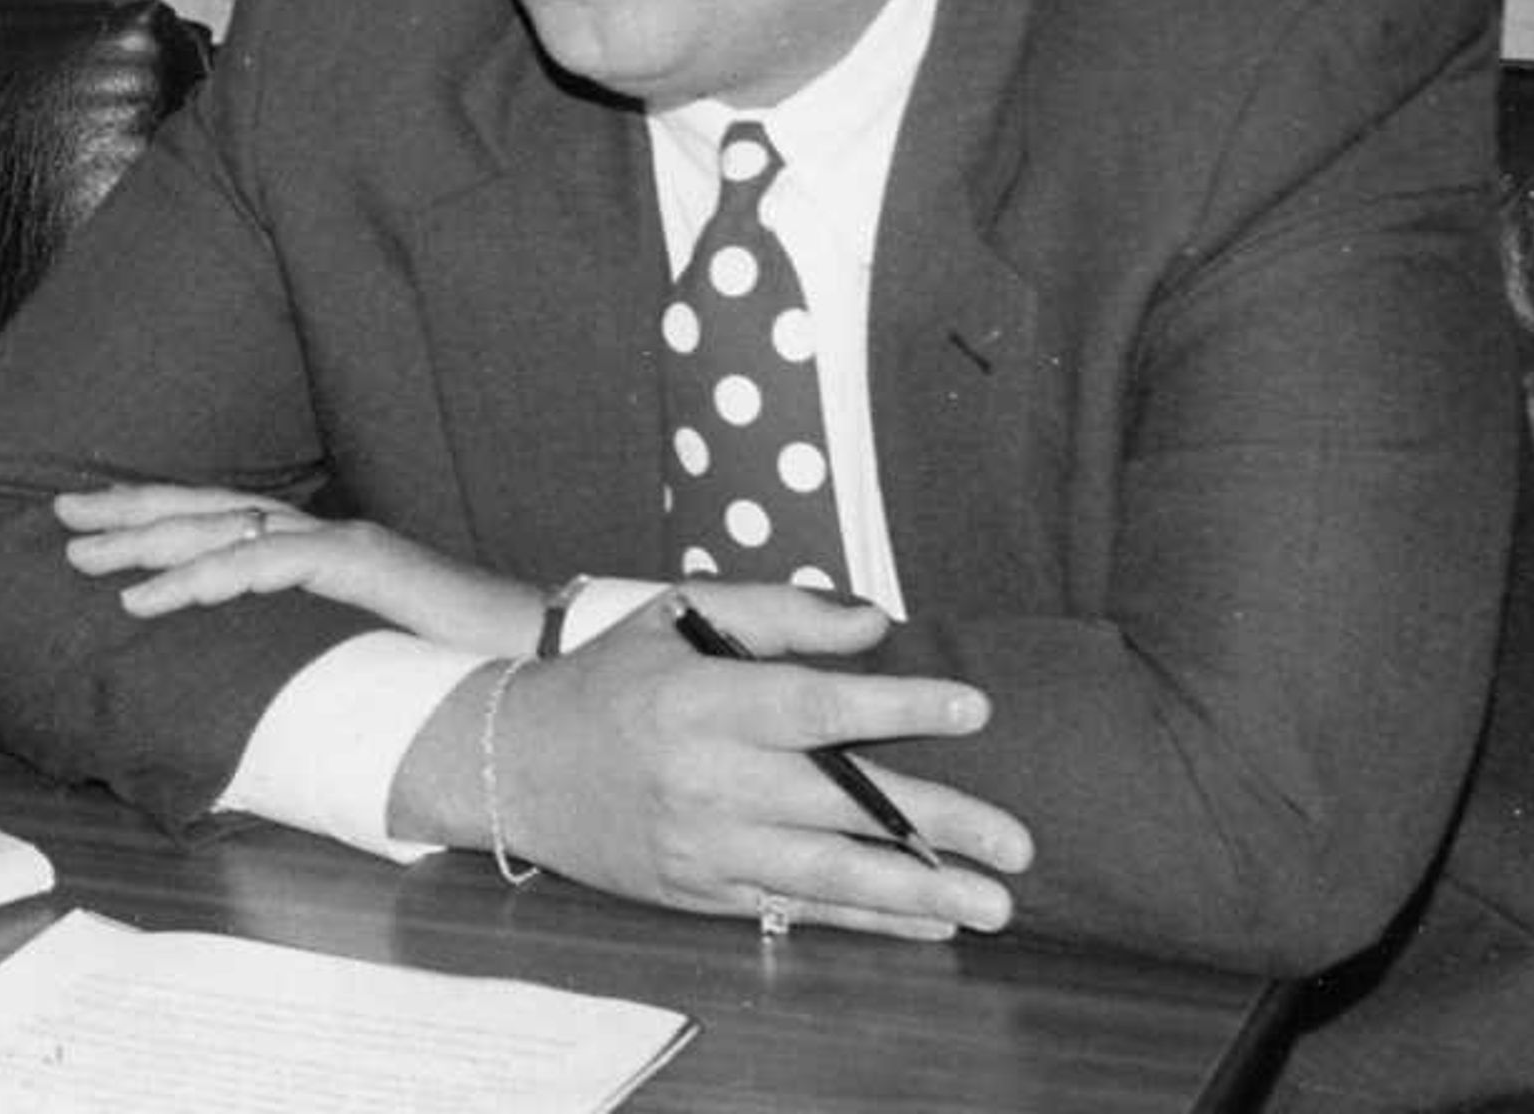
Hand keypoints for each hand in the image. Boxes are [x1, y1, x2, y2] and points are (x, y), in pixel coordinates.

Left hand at [58, 481, 530, 654]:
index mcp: (322, 547)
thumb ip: (309, 647)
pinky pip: (262, 566)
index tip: (95, 521)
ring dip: (145, 542)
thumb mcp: (360, 652)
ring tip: (82, 555)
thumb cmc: (456, 668)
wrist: (542, 663)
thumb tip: (250, 673)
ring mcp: (342, 543)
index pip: (223, 519)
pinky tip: (148, 597)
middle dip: (130, 511)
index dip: (157, 516)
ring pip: (222, 528)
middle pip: (207, 508)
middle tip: (61, 516)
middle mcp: (325, 532)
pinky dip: (200, 578)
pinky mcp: (359, 566)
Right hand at [452, 586, 1033, 941]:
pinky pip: (796, 909)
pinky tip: (929, 921)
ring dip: (918, 892)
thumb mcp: (676, 615)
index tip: (972, 709)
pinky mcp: (700, 891)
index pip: (812, 706)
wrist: (514, 763)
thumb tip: (876, 623)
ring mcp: (703, 845)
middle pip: (837, 804)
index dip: (895, 709)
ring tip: (995, 905)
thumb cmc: (609, 678)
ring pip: (826, 874)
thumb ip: (777, 612)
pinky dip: (867, 920)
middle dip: (936, 825)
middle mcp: (705, 778)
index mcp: (701, 699)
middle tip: (1019, 843)